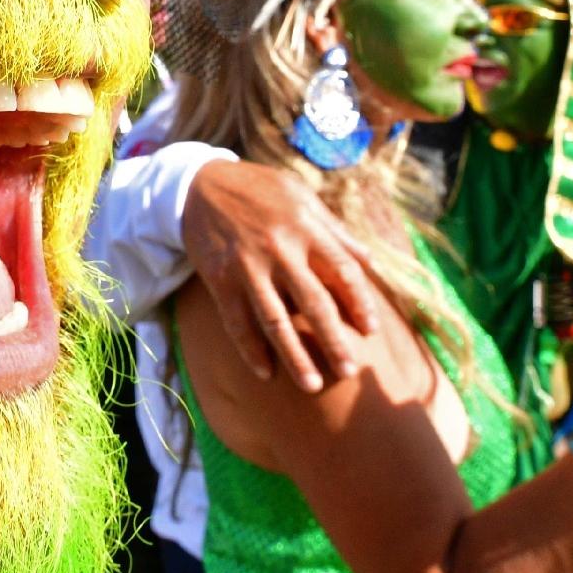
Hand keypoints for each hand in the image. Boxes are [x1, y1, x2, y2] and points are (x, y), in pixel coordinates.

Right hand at [181, 159, 386, 391]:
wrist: (200, 185)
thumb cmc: (260, 191)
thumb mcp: (302, 198)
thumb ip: (336, 231)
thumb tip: (370, 264)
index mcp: (307, 228)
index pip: (343, 271)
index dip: (361, 303)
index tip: (372, 331)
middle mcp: (281, 250)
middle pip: (314, 304)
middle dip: (334, 341)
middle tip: (350, 372)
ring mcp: (249, 267)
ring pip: (276, 321)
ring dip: (295, 357)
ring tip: (312, 386)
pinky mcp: (220, 280)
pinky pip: (237, 323)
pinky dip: (250, 350)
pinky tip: (265, 373)